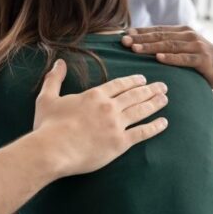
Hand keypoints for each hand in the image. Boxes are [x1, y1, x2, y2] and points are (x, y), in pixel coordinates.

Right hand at [33, 60, 168, 177]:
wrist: (53, 150)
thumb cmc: (48, 126)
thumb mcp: (47, 98)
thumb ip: (54, 79)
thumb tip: (59, 63)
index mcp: (94, 95)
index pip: (119, 84)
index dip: (133, 81)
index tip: (143, 79)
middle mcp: (108, 107)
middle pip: (134, 95)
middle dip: (150, 89)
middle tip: (162, 86)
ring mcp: (116, 124)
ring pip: (141, 110)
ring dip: (155, 103)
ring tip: (165, 99)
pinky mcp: (119, 143)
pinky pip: (142, 132)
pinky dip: (155, 127)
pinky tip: (164, 122)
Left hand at [122, 26, 212, 94]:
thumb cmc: (203, 63)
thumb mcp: (185, 51)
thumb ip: (170, 47)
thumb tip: (145, 48)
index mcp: (182, 31)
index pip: (157, 30)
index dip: (140, 32)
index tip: (122, 35)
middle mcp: (188, 35)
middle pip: (160, 36)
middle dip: (140, 38)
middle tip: (123, 41)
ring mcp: (196, 46)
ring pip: (169, 45)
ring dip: (150, 47)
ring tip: (135, 49)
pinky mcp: (203, 58)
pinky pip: (184, 58)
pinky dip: (171, 58)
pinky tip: (158, 58)